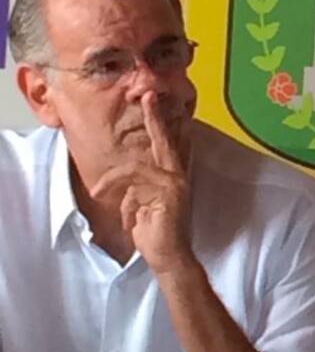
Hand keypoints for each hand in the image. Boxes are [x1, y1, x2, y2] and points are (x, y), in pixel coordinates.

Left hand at [93, 93, 193, 274]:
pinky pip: (138, 181)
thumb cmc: (154, 232)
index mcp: (173, 175)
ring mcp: (176, 184)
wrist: (168, 256)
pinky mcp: (169, 193)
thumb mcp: (140, 204)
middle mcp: (179, 175)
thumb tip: (122, 179)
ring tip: (98, 192)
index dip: (162, 122)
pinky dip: (120, 190)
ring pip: (139, 166)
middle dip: (156, 118)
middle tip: (148, 95)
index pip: (169, 143)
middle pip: (165, 141)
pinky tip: (113, 204)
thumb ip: (136, 187)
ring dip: (114, 179)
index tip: (153, 100)